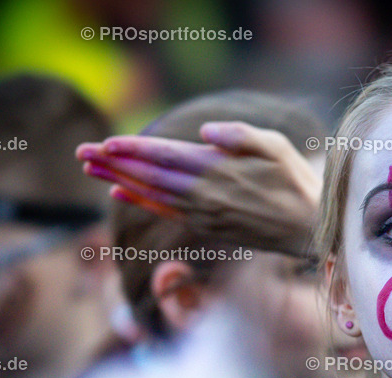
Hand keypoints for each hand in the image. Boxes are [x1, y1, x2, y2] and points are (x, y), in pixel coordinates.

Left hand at [76, 122, 322, 255]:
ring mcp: (203, 214)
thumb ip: (241, 136)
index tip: (106, 142)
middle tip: (83, 152)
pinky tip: (120, 191)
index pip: (166, 158)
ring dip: (119, 179)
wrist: (309, 229)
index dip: (134, 150)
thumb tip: (206, 133)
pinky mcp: (206, 226)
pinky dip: (140, 200)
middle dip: (114, 163)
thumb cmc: (296, 182)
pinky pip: (165, 211)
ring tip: (91, 167)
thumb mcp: (277, 148)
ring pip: (151, 194)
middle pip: (150, 177)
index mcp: (218, 172)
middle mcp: (204, 195)